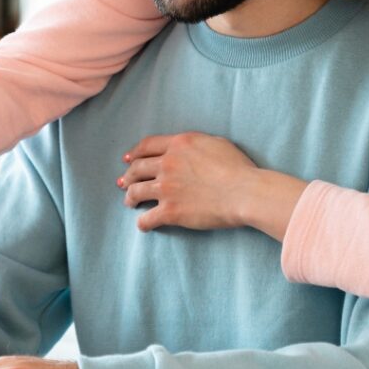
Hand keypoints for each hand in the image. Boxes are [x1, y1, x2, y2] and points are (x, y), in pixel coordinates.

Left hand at [117, 132, 258, 231]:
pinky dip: (142, 222)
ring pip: (136, 191)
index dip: (134, 153)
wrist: (245, 192)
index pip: (146, 145)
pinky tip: (143, 225)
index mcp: (178, 145)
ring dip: (130, 197)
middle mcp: (167, 164)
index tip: (127, 159)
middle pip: (137, 168)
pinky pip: (147, 218)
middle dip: (128, 176)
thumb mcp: (215, 143)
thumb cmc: (238, 167)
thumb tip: (188, 150)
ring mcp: (166, 188)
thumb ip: (195, 144)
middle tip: (123, 182)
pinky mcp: (170, 211)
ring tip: (129, 202)